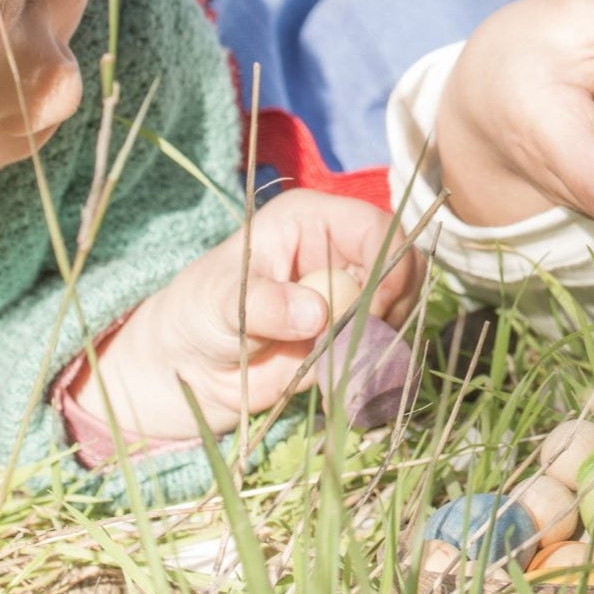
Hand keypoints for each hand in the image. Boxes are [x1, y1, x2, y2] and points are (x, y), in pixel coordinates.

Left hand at [72, 190, 421, 441]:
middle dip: (392, 305)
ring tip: (338, 359)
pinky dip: (377, 362)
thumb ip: (265, 304)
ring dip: (384, 337)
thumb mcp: (221, 303)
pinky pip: (388, 344)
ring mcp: (351, 291)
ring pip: (403, 306)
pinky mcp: (354, 332)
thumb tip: (316, 312)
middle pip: (404, 265)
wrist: (189, 368)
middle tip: (357, 341)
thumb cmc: (198, 313)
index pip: (376, 227)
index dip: (387, 266)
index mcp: (312, 219)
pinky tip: (343, 374)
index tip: (372, 311)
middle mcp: (339, 249)